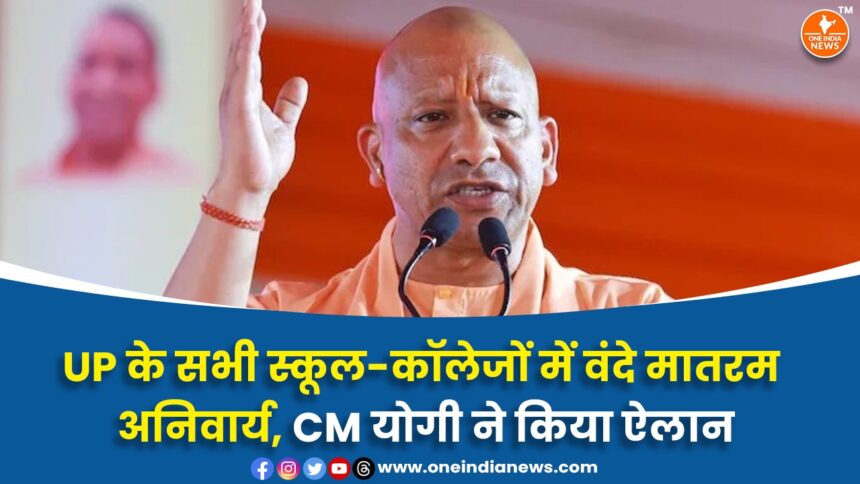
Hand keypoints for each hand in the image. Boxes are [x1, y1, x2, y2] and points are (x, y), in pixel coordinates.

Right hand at [213, 0, 308, 212]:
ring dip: (246, 32)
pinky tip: (251, 36)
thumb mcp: (283, 126)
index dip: (253, 31)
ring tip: (251, 7)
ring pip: (241, 58)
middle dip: (246, 23)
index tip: (257, 8)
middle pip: (242, 49)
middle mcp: (236, 93)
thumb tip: (298, 81)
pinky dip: (247, 55)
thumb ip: (288, 104)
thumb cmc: (262, 161)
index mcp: (245, 94)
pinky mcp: (239, 111)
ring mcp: (236, 101)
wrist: (251, 188)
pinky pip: (244, 77)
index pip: (249, 55)